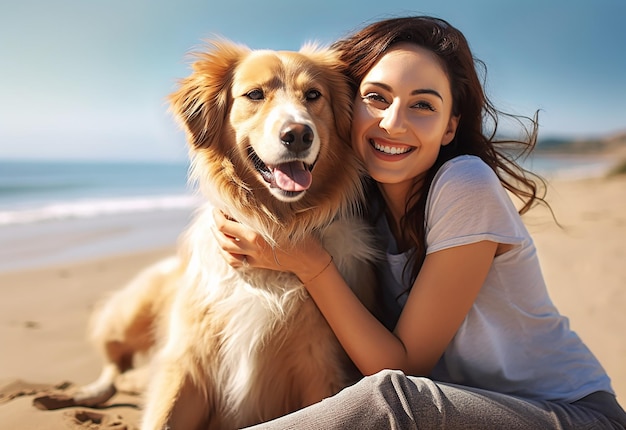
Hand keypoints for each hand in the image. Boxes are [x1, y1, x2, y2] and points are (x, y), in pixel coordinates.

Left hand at [211, 209, 325, 274]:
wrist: (308, 259)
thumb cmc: (299, 233)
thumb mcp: (285, 217)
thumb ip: (267, 208)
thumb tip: (253, 194)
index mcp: (255, 232)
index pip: (226, 222)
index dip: (219, 212)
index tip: (219, 203)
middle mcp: (251, 245)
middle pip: (223, 234)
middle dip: (215, 220)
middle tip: (215, 211)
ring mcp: (252, 256)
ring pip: (225, 248)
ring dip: (217, 236)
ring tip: (215, 227)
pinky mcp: (255, 264)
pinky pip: (234, 261)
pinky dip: (225, 253)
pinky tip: (223, 246)